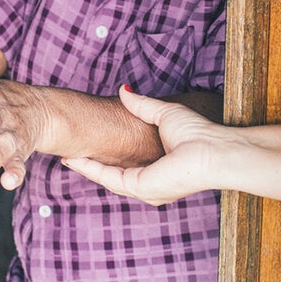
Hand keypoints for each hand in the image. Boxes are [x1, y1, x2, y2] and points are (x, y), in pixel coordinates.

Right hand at [61, 87, 223, 204]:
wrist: (214, 150)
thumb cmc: (199, 135)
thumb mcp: (163, 114)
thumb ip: (142, 105)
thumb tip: (124, 91)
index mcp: (157, 170)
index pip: (123, 165)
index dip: (103, 154)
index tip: (86, 142)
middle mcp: (150, 184)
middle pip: (111, 174)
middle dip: (88, 164)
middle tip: (68, 151)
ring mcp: (145, 189)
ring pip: (107, 178)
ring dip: (85, 167)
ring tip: (66, 154)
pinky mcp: (141, 188)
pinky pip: (109, 178)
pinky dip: (91, 169)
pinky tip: (76, 159)